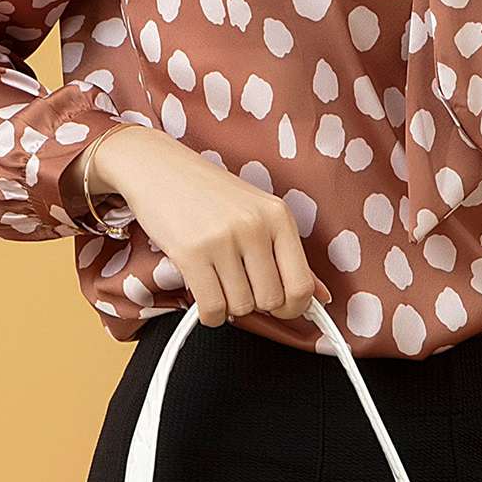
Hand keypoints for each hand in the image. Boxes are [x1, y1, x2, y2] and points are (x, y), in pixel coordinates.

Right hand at [91, 126, 332, 327]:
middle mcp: (255, 226)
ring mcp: (223, 240)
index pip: (302, 285)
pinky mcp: (191, 254)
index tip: (279, 305)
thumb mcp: (257, 213)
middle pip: (270, 301)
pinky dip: (209, 313)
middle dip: (255, 303)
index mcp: (278, 215)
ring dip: (229, 304)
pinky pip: (212, 310)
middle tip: (239, 283)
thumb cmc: (210, 194)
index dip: (292, 307)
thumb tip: (323, 298)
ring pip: (240, 308)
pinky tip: (203, 291)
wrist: (159, 169)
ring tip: (218, 277)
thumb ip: (288, 255)